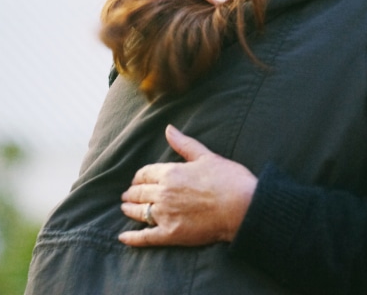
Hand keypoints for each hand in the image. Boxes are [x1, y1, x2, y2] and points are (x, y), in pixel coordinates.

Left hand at [119, 125, 256, 246]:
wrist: (243, 207)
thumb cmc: (229, 179)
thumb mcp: (206, 156)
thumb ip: (184, 144)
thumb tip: (168, 128)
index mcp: (171, 172)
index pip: (145, 174)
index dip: (139, 177)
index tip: (137, 180)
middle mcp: (163, 193)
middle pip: (139, 192)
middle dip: (131, 193)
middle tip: (127, 195)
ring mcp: (165, 215)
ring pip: (139, 212)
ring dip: (129, 210)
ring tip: (125, 209)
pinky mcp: (171, 234)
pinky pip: (145, 237)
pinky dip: (132, 238)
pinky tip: (123, 237)